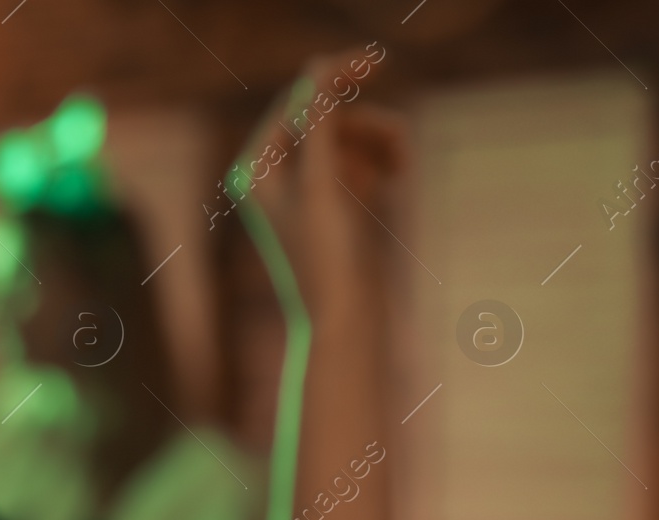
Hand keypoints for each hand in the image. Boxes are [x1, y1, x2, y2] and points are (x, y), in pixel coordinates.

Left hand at [236, 48, 407, 315]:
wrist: (345, 320)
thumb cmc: (325, 258)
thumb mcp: (321, 185)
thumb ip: (318, 125)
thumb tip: (318, 72)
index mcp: (257, 169)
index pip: (296, 103)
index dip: (334, 77)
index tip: (376, 60)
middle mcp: (277, 176)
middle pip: (326, 116)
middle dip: (362, 124)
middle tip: (398, 138)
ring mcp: (310, 188)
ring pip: (350, 136)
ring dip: (379, 140)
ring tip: (401, 168)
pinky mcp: (339, 202)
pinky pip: (364, 158)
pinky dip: (383, 160)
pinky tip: (398, 178)